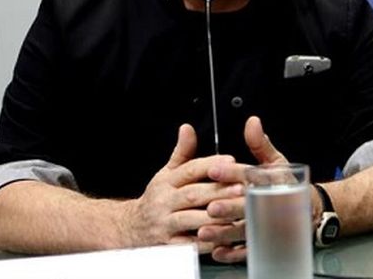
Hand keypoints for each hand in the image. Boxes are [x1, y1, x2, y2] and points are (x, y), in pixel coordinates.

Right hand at [120, 124, 239, 251]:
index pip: (190, 170)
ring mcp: (165, 224)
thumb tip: (188, 128)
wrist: (130, 227)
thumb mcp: (166, 173)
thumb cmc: (156, 197)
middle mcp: (164, 202)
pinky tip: (224, 237)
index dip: (211, 164)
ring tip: (238, 212)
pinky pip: (189, 244)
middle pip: (193, 195)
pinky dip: (206, 241)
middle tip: (242, 188)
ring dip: (216, 217)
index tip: (231, 160)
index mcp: (167, 182)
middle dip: (219, 191)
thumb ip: (182, 152)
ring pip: (192, 219)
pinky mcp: (168, 245)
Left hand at [201, 116, 289, 262]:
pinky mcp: (267, 240)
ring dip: (225, 232)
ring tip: (206, 232)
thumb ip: (260, 143)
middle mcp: (269, 202)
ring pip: (246, 230)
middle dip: (229, 207)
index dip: (231, 172)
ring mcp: (269, 224)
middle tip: (211, 207)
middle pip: (248, 205)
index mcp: (269, 180)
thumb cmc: (286, 185)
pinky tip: (219, 251)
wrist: (310, 211)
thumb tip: (252, 122)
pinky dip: (234, 253)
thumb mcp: (277, 161)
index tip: (214, 170)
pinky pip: (250, 249)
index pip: (249, 174)